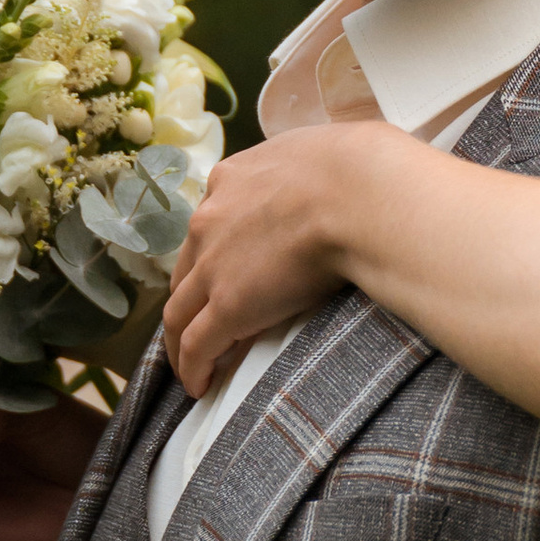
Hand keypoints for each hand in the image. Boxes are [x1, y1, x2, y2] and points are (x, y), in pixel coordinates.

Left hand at [160, 133, 374, 396]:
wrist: (358, 195)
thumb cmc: (360, 173)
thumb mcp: (322, 154)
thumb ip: (310, 169)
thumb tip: (338, 175)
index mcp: (232, 179)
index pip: (210, 223)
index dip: (212, 253)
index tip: (222, 273)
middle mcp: (210, 220)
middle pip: (186, 271)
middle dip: (188, 301)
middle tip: (196, 326)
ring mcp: (213, 266)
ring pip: (179, 313)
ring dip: (179, 344)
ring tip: (190, 367)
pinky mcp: (227, 306)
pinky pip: (198, 345)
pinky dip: (193, 368)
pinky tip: (199, 387)